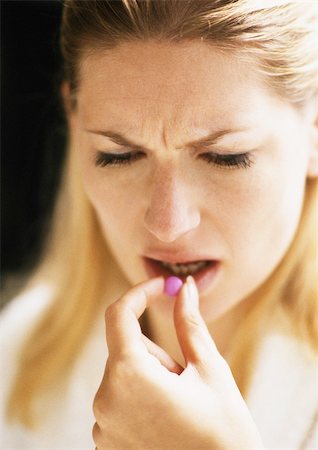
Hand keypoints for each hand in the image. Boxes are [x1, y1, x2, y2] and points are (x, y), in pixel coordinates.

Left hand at [93, 276, 263, 449]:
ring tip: (179, 404)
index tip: (161, 286)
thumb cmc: (223, 431)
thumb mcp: (210, 369)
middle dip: (156, 353)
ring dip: (149, 377)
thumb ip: (189, 323)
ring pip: (124, 375)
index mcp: (128, 375)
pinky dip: (140, 399)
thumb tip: (186, 287)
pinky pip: (119, 400)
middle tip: (186, 378)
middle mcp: (105, 400)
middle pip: (127, 349)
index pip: (119, 314)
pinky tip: (166, 421)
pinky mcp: (105, 443)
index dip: (140, 292)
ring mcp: (102, 426)